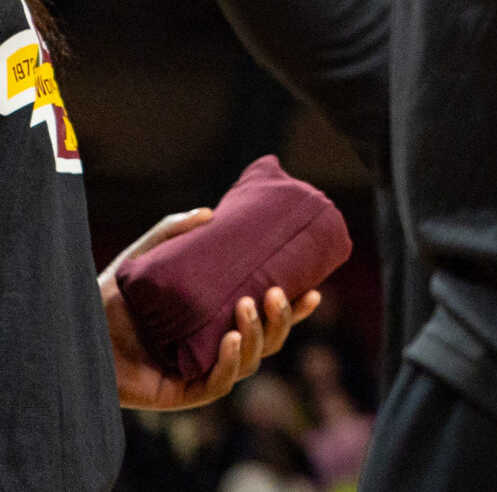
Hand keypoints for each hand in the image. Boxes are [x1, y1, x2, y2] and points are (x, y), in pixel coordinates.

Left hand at [98, 209, 320, 410]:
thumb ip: (173, 230)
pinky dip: (232, 363)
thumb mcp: (145, 257)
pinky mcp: (181, 393)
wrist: (73, 333)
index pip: (266, 318)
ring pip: (251, 361)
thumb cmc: (109, 298)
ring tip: (248, 307)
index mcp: (217, 321)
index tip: (315, 290)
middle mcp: (214, 349)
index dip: (294, 310)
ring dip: (260, 335)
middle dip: (282, 320)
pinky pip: (219, 384)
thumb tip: (211, 212)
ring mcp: (200, 373)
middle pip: (267, 342)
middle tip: (276, 293)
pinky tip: (232, 340)